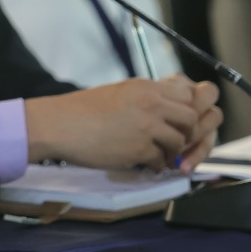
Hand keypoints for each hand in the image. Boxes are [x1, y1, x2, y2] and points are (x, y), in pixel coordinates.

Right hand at [24, 75, 221, 172]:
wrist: (60, 124)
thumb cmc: (83, 110)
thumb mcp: (120, 93)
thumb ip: (145, 98)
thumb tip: (166, 109)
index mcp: (145, 86)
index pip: (187, 95)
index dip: (186, 110)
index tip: (177, 121)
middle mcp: (150, 103)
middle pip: (190, 118)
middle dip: (185, 133)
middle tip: (173, 141)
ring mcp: (146, 126)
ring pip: (179, 141)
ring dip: (171, 151)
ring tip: (157, 154)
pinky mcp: (138, 148)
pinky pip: (160, 160)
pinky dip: (154, 165)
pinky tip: (143, 163)